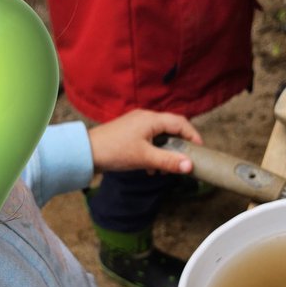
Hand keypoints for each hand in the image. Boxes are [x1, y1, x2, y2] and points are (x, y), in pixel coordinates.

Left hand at [87, 109, 202, 174]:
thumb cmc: (114, 151)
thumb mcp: (145, 158)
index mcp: (151, 119)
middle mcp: (145, 118)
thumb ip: (168, 161)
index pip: (180, 123)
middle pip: (171, 128)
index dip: (193, 135)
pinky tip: (149, 168)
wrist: (85, 152)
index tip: (200, 150)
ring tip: (163, 169)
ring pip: (160, 136)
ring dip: (165, 152)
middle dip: (179, 145)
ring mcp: (136, 124)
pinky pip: (149, 140)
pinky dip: (154, 152)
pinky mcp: (129, 133)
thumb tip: (189, 166)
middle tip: (185, 160)